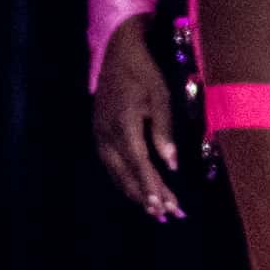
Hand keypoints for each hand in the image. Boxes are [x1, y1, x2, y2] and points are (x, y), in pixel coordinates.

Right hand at [92, 21, 187, 222]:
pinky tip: (137, 191)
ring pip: (116, 173)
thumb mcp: (161, 97)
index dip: (151, 186)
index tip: (164, 205)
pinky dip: (125, 181)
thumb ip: (163, 131)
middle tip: (167, 216)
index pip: (139, 163)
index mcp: (123, 124)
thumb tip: (171, 163)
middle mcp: (107, 135)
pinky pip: (111, 165)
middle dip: (146, 196)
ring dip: (135, 193)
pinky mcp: (99, 134)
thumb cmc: (144, 73)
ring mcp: (99, 135)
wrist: (117, 53)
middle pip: (126, 174)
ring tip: (155, 211)